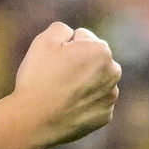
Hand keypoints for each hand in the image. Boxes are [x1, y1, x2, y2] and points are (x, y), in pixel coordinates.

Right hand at [12, 22, 121, 148]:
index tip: (52, 61)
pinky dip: (82, 103)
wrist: (35, 120)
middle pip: (92, 60)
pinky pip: (94, 103)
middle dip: (78, 63)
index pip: (82, 37)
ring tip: (59, 94)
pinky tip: (65, 107)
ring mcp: (110, 96)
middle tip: (55, 76)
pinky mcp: (105, 116)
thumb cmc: (38, 78)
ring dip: (82, 84)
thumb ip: (60, 29)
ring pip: (95, 82)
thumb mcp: (42, 42)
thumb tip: (70, 33)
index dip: (63, 46)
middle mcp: (113, 71)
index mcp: (100, 50)